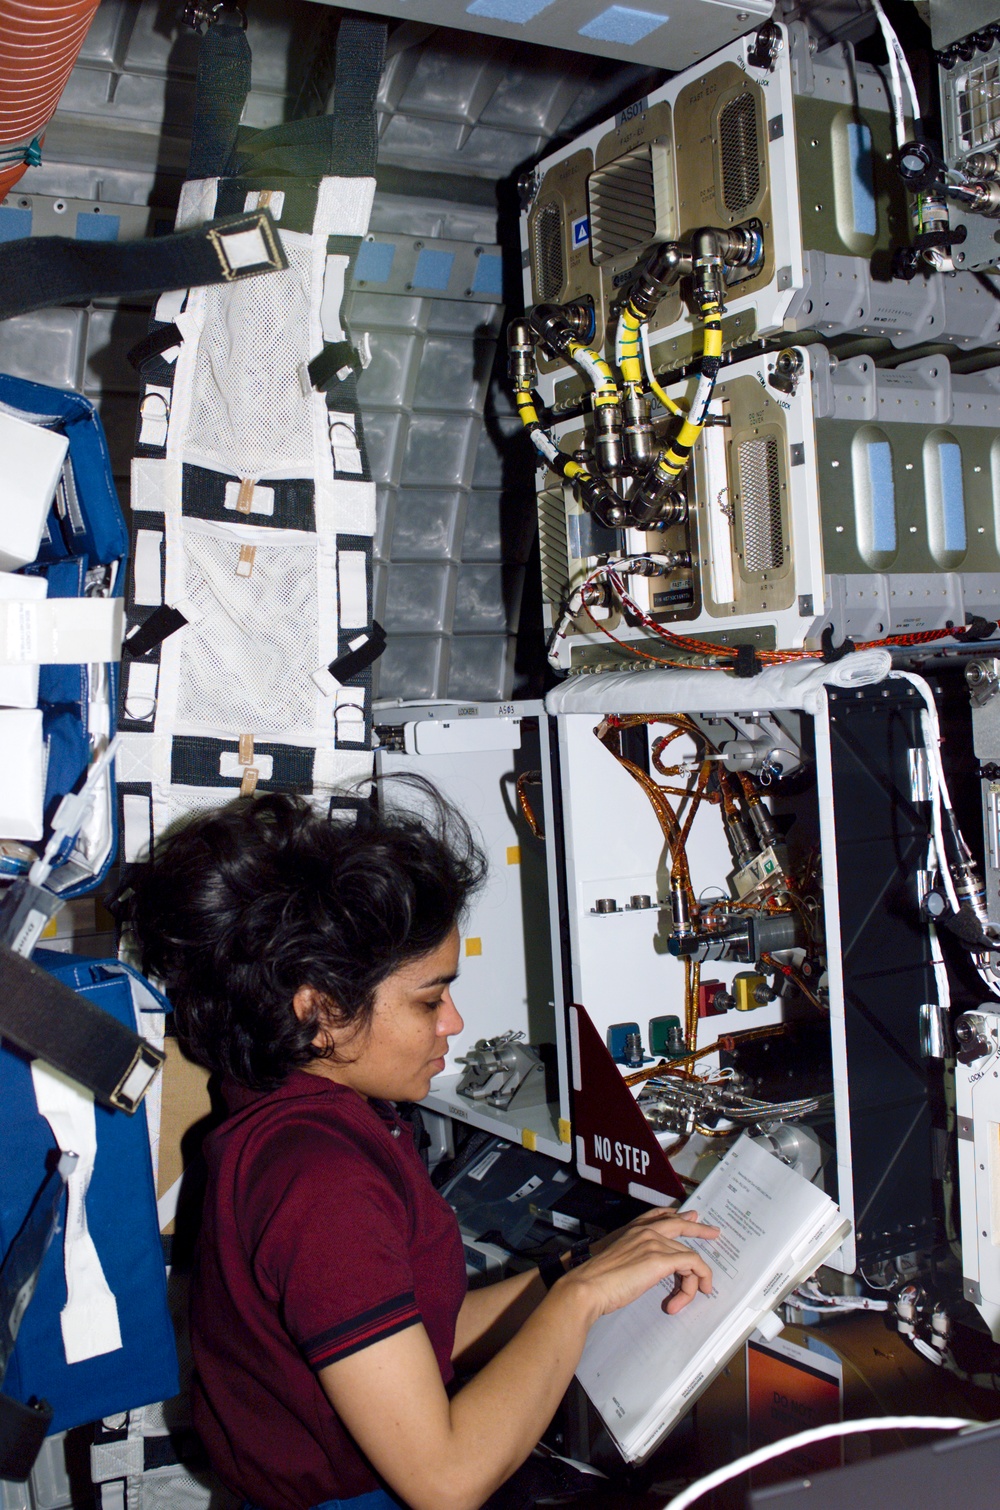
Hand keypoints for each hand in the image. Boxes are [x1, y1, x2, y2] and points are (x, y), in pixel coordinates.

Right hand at [561, 1208, 718, 1320]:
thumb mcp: (614, 1262)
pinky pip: (692, 1264)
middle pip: (680, 1226)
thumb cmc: (594, 1281)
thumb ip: (631, 1258)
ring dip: (691, 1280)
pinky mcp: (660, 1259)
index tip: (689, 1215)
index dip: (676, 1215)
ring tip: (683, 1300)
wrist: (587, 1286)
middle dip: (699, 1229)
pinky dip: (698, 1279)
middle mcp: (644, 1231)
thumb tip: (643, 1267)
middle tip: (713, 1232)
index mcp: (631, 1230)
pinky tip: (696, 1292)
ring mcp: (653, 1243)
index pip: (659, 1215)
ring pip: (688, 1255)